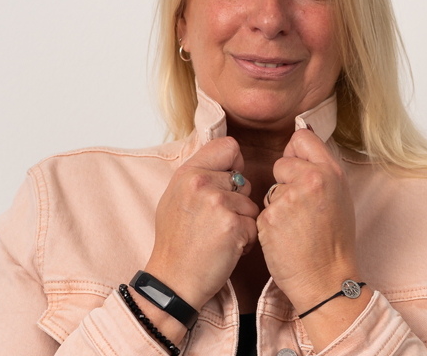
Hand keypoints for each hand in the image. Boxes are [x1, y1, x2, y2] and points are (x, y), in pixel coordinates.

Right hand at [145, 137, 259, 311]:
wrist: (172, 280)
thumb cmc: (175, 242)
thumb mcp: (175, 197)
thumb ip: (199, 174)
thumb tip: (229, 159)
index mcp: (188, 172)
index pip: (229, 146)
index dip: (234, 165)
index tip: (227, 183)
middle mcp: (202, 183)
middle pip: (243, 179)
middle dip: (237, 201)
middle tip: (215, 222)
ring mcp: (218, 203)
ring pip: (251, 205)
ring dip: (242, 222)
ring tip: (219, 237)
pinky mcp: (233, 226)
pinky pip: (254, 226)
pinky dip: (246, 240)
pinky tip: (226, 249)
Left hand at [256, 128, 359, 313]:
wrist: (327, 279)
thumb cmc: (334, 241)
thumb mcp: (340, 197)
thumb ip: (321, 170)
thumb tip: (298, 144)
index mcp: (332, 172)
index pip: (302, 137)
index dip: (295, 153)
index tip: (298, 169)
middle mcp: (312, 180)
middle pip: (282, 162)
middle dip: (284, 181)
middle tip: (300, 208)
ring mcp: (289, 198)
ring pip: (270, 188)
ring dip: (277, 204)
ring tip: (295, 227)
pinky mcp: (271, 217)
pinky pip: (262, 210)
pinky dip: (269, 223)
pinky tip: (284, 237)